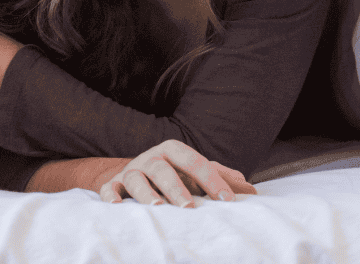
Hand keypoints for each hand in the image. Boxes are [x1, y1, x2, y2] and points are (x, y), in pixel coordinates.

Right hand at [98, 140, 256, 206]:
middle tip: (189, 207)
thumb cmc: (173, 175)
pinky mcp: (113, 185)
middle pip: (162, 168)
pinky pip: (108, 189)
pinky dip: (111, 196)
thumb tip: (251, 190)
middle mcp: (151, 159)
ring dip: (146, 192)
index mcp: (173, 152)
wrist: (137, 174)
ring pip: (135, 178)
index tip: (227, 200)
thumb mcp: (195, 174)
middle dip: (176, 187)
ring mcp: (130, 172)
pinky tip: (118, 206)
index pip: (194, 160)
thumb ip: (221, 178)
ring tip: (158, 208)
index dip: (211, 179)